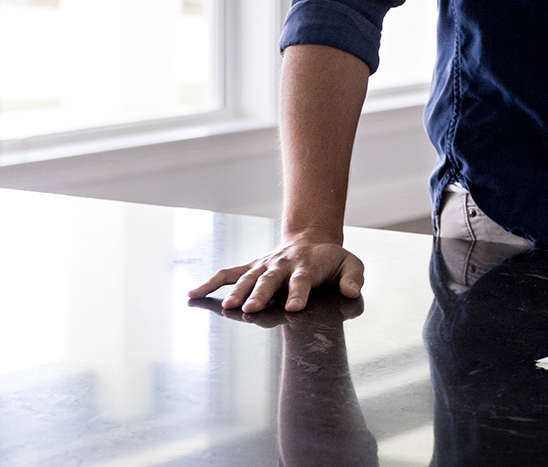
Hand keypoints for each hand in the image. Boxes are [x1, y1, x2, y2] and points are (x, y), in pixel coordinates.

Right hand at [189, 233, 364, 313]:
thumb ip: (354, 277)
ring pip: (247, 278)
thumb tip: (351, 291)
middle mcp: (282, 265)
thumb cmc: (332, 260)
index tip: (293, 308)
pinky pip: (228, 274)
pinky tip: (193, 293)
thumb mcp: (351, 264)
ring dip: (237, 292)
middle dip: (260, 294)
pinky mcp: (251, 267)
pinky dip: (210, 282)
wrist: (312, 240)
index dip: (298, 293)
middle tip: (251, 309)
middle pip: (270, 280)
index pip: (302, 281)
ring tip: (227, 307)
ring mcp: (264, 266)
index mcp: (307, 266)